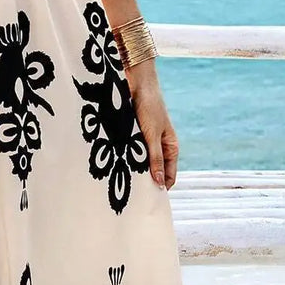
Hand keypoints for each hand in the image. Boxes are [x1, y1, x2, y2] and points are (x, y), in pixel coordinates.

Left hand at [125, 59, 178, 189]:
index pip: (169, 177)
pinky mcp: (132, 136)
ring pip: (140, 164)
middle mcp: (159, 147)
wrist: (136, 82)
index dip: (160, 189)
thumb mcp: (152, 134)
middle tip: (131, 197)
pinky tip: (114, 167)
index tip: (147, 202)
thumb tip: (160, 183)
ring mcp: (146, 142)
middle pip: (154, 172)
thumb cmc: (149, 106)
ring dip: (132, 171)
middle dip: (145, 183)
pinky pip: (129, 153)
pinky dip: (124, 159)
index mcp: (170, 147)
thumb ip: (155, 158)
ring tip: (121, 183)